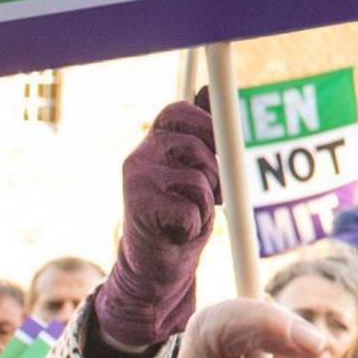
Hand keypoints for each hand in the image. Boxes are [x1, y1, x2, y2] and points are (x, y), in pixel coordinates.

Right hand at [93, 98, 223, 349]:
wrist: (156, 266)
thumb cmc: (182, 216)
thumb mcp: (199, 172)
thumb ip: (204, 136)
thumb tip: (207, 90)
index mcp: (154, 143)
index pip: (179, 111)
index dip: (207, 124)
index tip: (221, 147)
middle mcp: (140, 157)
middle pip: (194, 146)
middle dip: (213, 172)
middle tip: (208, 194)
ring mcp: (137, 182)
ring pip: (197, 180)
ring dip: (205, 204)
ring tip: (190, 216)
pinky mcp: (140, 209)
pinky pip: (190, 210)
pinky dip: (194, 225)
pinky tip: (179, 232)